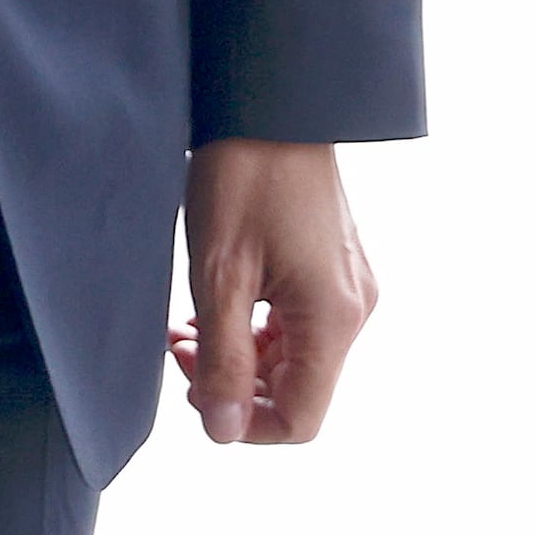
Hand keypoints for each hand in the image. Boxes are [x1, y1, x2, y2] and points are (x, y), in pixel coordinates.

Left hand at [178, 138, 374, 443]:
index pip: (300, 419)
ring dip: (241, 357)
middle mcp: (354, 309)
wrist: (272, 102)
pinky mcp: (336, 269)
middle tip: (180, 349)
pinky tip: (217, 308)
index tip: (195, 388)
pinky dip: (257, 330)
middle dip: (235, 385)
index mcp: (333, 317)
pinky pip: (299, 325)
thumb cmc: (243, 175)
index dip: (243, 424)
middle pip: (298, 390)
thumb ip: (222, 360)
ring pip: (296, 359)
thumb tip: (222, 432)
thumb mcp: (219, 274)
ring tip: (187, 329)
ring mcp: (348, 288)